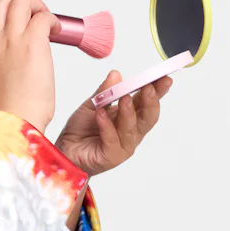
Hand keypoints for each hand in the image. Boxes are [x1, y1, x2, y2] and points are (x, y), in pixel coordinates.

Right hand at [0, 0, 61, 133]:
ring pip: (21, 1)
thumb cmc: (10, 108)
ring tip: (47, 20)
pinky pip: (43, 16)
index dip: (3, 9)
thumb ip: (0, 56)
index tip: (18, 16)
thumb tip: (20, 47)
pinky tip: (56, 31)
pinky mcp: (32, 43)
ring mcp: (11, 40)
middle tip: (35, 11)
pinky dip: (52, 19)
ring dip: (38, 5)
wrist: (15, 122)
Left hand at [55, 70, 172, 176]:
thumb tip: (116, 74)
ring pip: (132, 128)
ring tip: (124, 97)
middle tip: (149, 87)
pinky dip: (106, 126)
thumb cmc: (80, 129)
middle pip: (148, 117)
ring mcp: (124, 145)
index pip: (147, 101)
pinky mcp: (112, 156)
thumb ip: (104, 91)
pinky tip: (100, 114)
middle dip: (151, 101)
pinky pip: (112, 139)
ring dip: (128, 112)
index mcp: (130, 116)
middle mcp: (131, 131)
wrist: (65, 150)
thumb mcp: (92, 104)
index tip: (165, 77)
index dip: (158, 90)